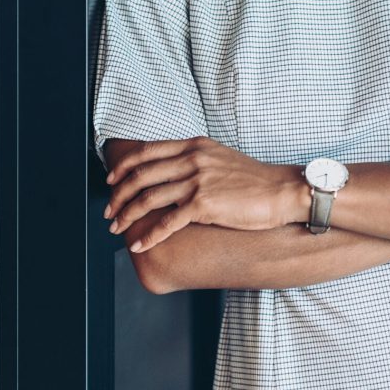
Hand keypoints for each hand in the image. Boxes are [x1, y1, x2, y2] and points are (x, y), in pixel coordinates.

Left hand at [103, 137, 300, 252]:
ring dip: (127, 215)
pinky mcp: (204, 204)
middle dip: (119, 195)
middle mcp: (193, 159)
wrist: (280, 191)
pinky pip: (166, 222)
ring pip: (148, 198)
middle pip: (141, 175)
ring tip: (117, 228)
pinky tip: (138, 243)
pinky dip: (148, 234)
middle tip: (109, 211)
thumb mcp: (220, 158)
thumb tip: (170, 173)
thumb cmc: (254, 180)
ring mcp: (197, 181)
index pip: (147, 152)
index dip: (124, 167)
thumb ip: (194, 160)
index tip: (111, 181)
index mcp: (195, 146)